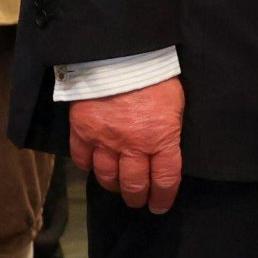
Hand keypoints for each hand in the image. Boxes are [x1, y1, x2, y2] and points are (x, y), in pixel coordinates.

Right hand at [69, 78, 184, 213]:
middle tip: (138, 199)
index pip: (165, 180)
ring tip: (117, 185)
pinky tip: (93, 165)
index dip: (163, 198)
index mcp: (161, 138)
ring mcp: (105, 139)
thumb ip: (170, 131)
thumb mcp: (176, 103)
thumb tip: (167, 150)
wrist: (120, 51)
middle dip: (137, 197)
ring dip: (114, 185)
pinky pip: (82, 159)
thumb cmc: (155, 74)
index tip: (159, 205)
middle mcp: (132, 145)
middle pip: (134, 184)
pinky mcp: (82, 130)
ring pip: (107, 177)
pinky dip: (88, 166)